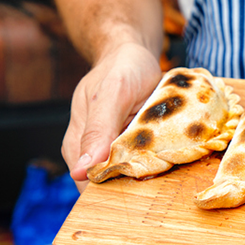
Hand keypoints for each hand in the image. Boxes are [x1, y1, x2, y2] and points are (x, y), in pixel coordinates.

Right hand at [62, 42, 161, 191]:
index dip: (111, 191)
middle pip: (108, 184)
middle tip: (159, 176)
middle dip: (132, 185)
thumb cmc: (122, 67)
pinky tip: (168, 158)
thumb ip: (97, 131)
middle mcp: (91, 150)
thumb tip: (81, 172)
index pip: (87, 184)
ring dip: (147, 176)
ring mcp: (111, 149)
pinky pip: (141, 164)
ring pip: (127, 176)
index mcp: (76, 142)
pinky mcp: (130, 146)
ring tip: (166, 165)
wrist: (133, 53)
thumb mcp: (112, 93)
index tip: (138, 190)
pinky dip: (155, 163)